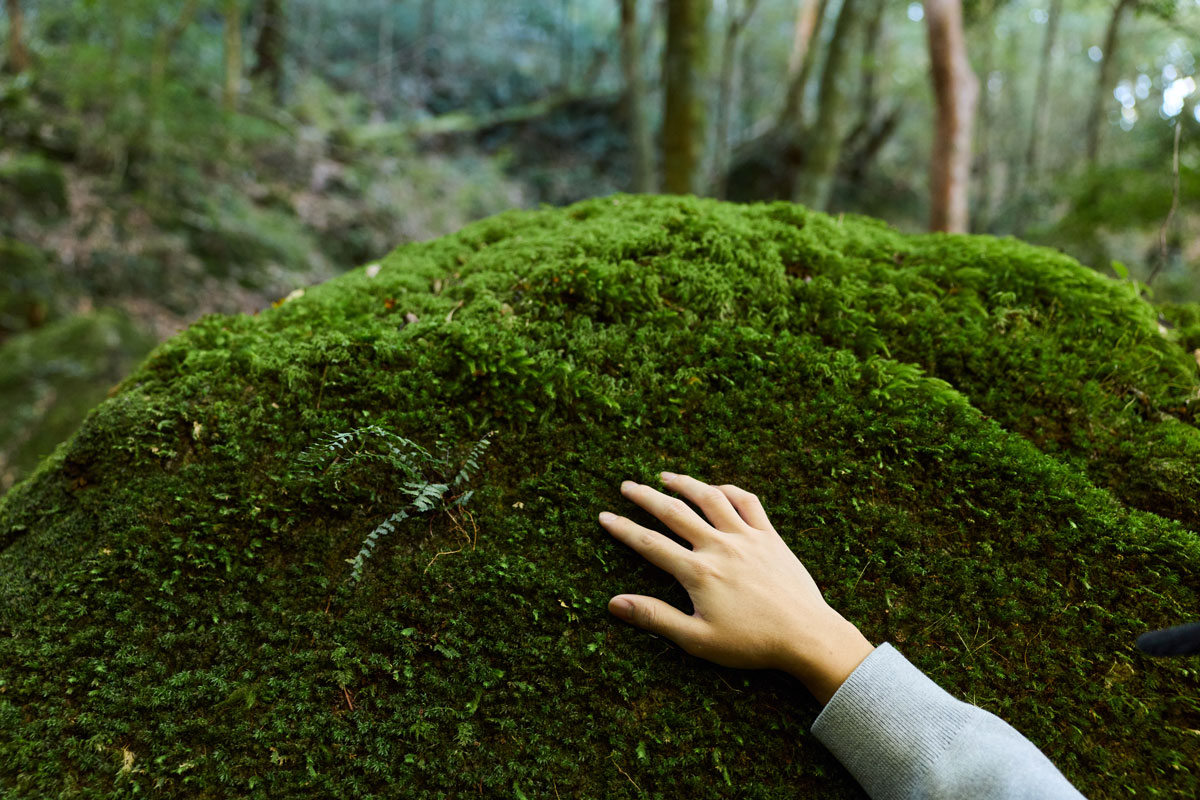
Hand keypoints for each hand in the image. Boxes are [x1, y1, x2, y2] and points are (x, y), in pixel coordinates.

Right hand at [601, 472, 874, 705]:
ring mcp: (747, 537)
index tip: (604, 516)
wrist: (807, 636)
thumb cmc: (751, 644)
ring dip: (685, 483)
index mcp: (698, 572)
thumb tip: (614, 603)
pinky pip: (748, 502)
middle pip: (675, 512)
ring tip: (665, 477)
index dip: (623, 529)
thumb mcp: (697, 640)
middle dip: (646, 496)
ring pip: (710, 498)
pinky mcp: (770, 537)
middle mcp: (720, 546)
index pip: (650, 544)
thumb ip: (655, 617)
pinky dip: (729, 490)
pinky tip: (717, 489)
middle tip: (625, 485)